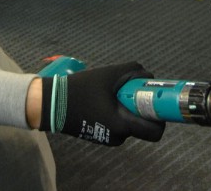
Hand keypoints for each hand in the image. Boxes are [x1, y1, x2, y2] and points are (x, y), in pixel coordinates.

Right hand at [41, 62, 164, 145]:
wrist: (50, 104)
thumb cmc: (79, 90)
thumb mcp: (108, 74)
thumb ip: (132, 72)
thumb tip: (148, 77)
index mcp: (121, 125)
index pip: (155, 131)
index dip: (161, 117)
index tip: (157, 101)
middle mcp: (118, 137)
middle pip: (142, 125)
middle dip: (141, 108)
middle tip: (132, 92)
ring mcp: (109, 138)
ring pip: (129, 123)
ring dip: (127, 109)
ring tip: (111, 93)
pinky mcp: (101, 136)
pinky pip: (118, 124)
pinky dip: (116, 113)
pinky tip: (103, 100)